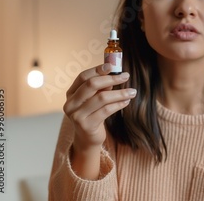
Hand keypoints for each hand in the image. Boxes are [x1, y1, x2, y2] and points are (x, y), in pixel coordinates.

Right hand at [63, 63, 135, 178]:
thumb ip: (101, 87)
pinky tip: (126, 102)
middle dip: (111, 79)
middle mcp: (70, 103)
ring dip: (120, 93)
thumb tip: (115, 72)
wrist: (87, 138)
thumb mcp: (94, 98)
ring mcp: (77, 115)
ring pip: (102, 98)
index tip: (113, 66)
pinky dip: (119, 104)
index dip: (98, 69)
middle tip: (126, 76)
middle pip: (91, 85)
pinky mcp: (86, 125)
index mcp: (71, 93)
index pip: (83, 76)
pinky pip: (106, 110)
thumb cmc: (93, 114)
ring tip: (132, 92)